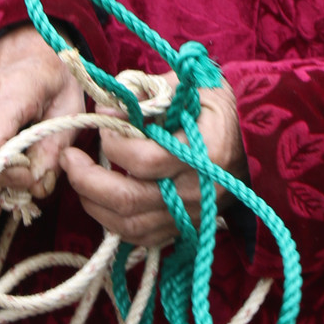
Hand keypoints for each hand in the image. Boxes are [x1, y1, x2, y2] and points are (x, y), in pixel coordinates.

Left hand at [63, 76, 246, 248]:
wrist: (255, 144)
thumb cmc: (216, 108)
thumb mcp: (190, 86)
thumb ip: (147, 93)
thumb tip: (105, 110)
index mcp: (206, 152)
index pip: (145, 159)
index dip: (114, 143)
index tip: (103, 123)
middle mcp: (199, 191)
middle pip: (130, 200)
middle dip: (88, 180)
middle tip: (68, 158)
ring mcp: (192, 216)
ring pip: (130, 224)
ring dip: (93, 203)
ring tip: (76, 177)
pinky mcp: (186, 229)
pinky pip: (141, 237)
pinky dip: (112, 222)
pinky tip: (98, 200)